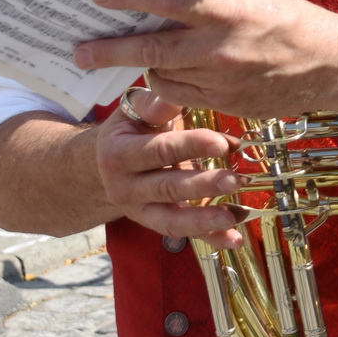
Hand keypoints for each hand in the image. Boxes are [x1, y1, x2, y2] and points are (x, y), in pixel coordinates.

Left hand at [76, 0, 337, 119]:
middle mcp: (219, 47)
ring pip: (161, 75)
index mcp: (226, 10)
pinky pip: (180, 95)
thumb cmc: (288, 19)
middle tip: (79, 51)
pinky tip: (165, 71)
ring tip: (126, 55)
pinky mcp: (223, 105)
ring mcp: (220, 81)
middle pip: (149, 49)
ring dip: (141, 65)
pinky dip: (166, 82)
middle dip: (108, 50)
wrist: (329, 65)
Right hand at [94, 89, 245, 246]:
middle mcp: (126, 187)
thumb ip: (154, 106)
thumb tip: (175, 97)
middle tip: (236, 180)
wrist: (101, 166)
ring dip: (206, 219)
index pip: (160, 150)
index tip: (222, 144)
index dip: (192, 146)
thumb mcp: (132, 112)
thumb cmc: (129, 131)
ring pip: (173, 220)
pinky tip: (234, 238)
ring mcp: (139, 210)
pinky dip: (209, 238)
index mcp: (119, 154)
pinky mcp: (155, 224)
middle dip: (204, 185)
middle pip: (168, 188)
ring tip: (236, 215)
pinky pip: (183, 234)